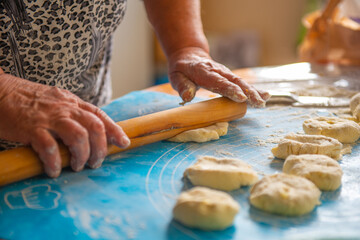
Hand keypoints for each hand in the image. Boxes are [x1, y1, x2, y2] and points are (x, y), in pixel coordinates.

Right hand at [0, 71, 129, 177]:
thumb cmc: (29, 101)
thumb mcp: (57, 101)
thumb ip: (73, 113)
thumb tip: (91, 132)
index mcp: (72, 102)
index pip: (100, 115)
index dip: (115, 130)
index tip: (124, 143)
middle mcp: (65, 108)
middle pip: (95, 127)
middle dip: (101, 148)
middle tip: (95, 163)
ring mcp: (49, 117)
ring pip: (78, 136)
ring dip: (82, 155)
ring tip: (78, 166)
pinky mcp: (31, 128)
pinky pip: (49, 147)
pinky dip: (54, 162)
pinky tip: (54, 170)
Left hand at [168, 47, 269, 106]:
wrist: (190, 55)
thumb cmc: (182, 69)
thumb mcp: (176, 76)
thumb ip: (182, 86)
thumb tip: (188, 96)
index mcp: (203, 71)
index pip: (218, 81)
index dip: (230, 89)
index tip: (241, 98)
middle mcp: (218, 71)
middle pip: (234, 81)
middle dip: (248, 93)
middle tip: (258, 103)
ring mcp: (225, 73)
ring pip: (241, 82)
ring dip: (253, 92)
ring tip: (264, 101)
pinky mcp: (230, 76)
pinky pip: (243, 83)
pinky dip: (254, 89)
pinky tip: (266, 95)